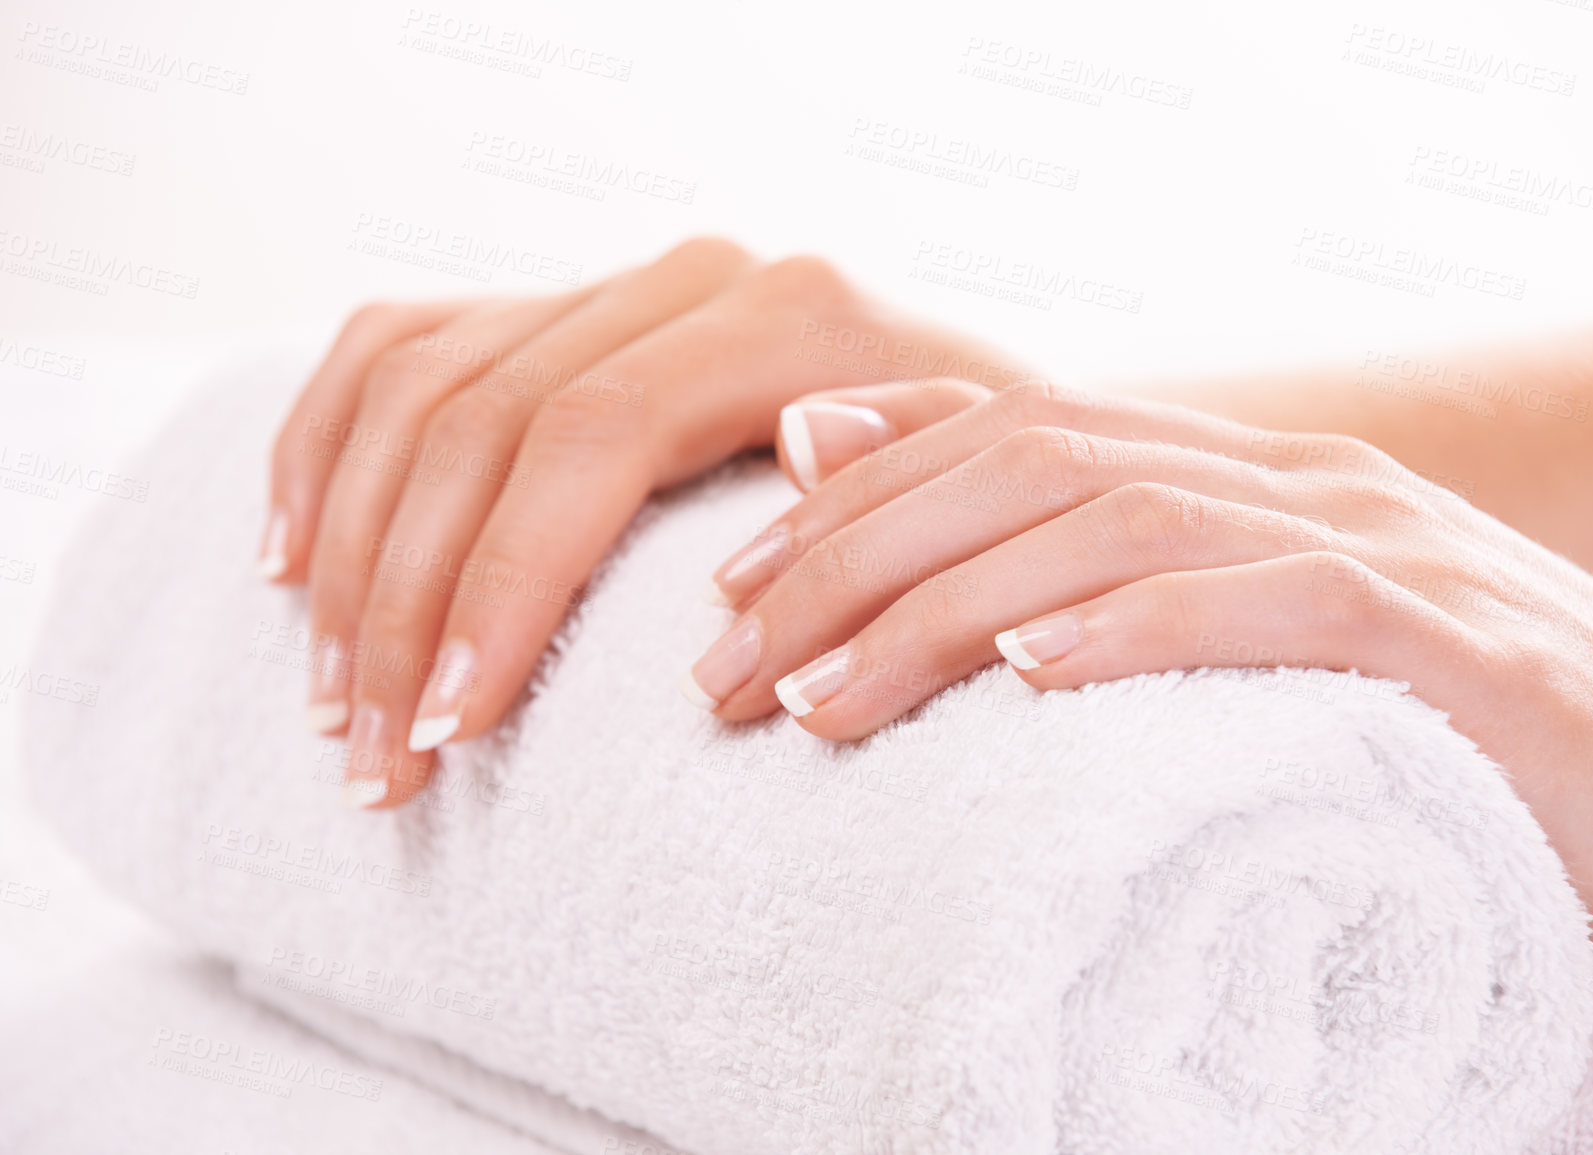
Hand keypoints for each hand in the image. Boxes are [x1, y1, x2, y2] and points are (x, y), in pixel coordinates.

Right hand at [258, 238, 1029, 808]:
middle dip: (405, 608)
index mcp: (782, 312)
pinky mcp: (548, 314)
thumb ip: (906, 475)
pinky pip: (388, 352)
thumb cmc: (980, 498)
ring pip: (412, 393)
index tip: (453, 732)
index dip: (501, 585)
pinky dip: (319, 450)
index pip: (589, 438)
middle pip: (478, 426)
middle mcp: (680, 281)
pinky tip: (288, 559)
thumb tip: (803, 449)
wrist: (984, 435)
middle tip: (376, 760)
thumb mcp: (979, 495)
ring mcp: (604, 289)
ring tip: (333, 705)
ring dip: (346, 554)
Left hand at [689, 380, 1592, 1042]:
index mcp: (1236, 478)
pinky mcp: (1448, 641)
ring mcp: (1374, 544)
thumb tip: (970, 621)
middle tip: (724, 671)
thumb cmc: (1464, 753)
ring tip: (820, 705)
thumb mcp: (1263, 671)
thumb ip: (1127, 616)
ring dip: (944, 608)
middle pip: (1024, 467)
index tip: (728, 588)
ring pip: (1115, 523)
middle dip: (850, 562)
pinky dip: (1137, 629)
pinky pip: (1271, 604)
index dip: (851, 496)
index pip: (1006, 435)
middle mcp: (1290, 480)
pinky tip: (1028, 679)